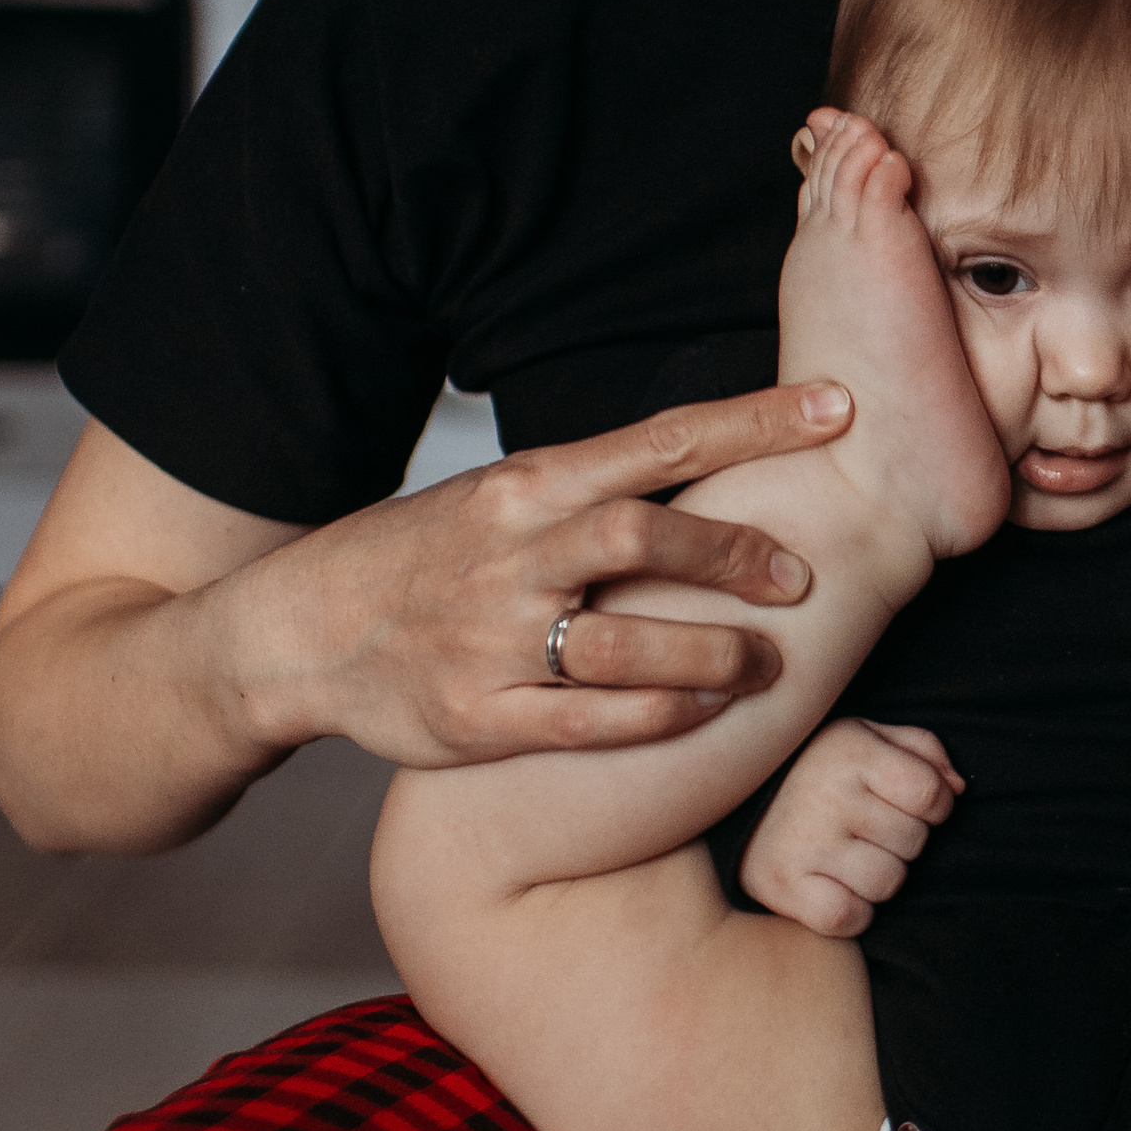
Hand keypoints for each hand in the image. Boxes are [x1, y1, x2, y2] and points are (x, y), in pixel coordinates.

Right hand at [259, 385, 855, 764]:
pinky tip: (702, 710)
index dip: (756, 422)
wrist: (293, 635)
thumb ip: (588, 492)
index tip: (837, 411)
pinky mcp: (478, 717)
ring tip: (763, 663)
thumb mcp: (493, 498)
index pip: (660, 439)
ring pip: (626, 640)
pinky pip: (590, 719)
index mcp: (523, 487)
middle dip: (736, 556)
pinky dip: (659, 714)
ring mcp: (490, 639)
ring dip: (713, 652)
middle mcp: (510, 554)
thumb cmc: (416, 560)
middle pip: (646, 535)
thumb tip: (710, 470)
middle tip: (798, 578)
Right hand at [740, 717, 962, 935]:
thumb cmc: (819, 770)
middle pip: (914, 842)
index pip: (931, 795)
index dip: (934, 806)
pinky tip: (835, 887)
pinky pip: (848, 918)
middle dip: (902, 840)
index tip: (910, 804)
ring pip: (887, 883)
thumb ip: (922, 751)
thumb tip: (958, 790)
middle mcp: (828, 796)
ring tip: (849, 856)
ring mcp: (804, 844)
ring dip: (878, 878)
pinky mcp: (782, 886)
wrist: (733, 796)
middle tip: (868, 829)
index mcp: (851, 750)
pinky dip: (851, 913)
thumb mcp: (868, 738)